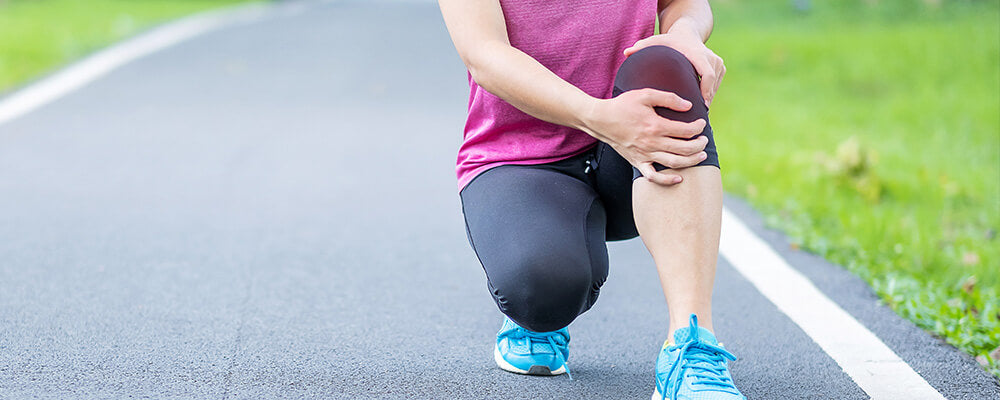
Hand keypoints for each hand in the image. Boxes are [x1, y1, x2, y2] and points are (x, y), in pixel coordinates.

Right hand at [582, 89, 707, 184]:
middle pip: (684, 148)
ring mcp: (645, 155)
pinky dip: (667, 180)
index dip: (698, 127)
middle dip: (699, 145)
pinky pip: (653, 177)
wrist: (600, 120)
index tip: (702, 123)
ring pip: (674, 163)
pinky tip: (679, 178)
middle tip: (705, 140)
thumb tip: (688, 105)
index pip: (686, 130)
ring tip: (701, 156)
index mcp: (655, 125)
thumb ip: (668, 98)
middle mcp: (652, 143)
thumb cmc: (622, 105)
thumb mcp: (645, 94)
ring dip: (691, 161)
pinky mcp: (637, 162)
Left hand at [624, 31, 725, 106]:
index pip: (708, 74)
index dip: (706, 91)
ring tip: (698, 114)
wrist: (687, 32)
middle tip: (698, 117)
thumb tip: (626, 52)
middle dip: (706, 99)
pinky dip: (710, 94)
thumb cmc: (669, 41)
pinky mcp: (721, 66)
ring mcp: (718, 61)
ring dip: (708, 98)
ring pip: (716, 85)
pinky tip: (700, 106)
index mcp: (697, 53)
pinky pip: (717, 84)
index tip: (701, 105)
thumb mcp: (656, 41)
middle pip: (713, 82)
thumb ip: (641, 47)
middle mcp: (711, 57)